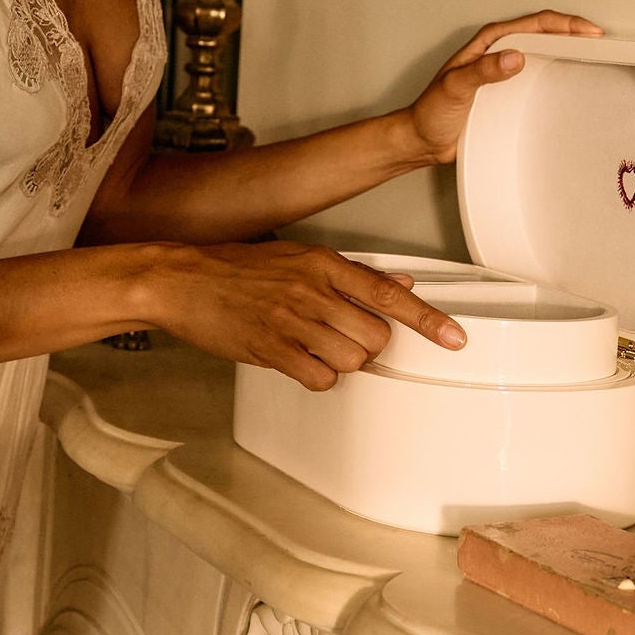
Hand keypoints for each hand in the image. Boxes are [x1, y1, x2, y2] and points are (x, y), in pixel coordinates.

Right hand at [143, 242, 468, 391]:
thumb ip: (350, 274)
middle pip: (375, 336)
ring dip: (343, 363)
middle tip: (344, 340)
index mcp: (323, 263)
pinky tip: (300, 362)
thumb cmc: (235, 268)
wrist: (181, 279)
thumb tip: (399, 284)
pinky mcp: (270, 347)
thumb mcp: (297, 257)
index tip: (453, 337)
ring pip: (351, 360)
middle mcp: (312, 290)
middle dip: (369, 347)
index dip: (427, 318)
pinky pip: (318, 377)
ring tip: (316, 349)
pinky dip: (318, 377)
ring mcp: (291, 320)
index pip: (387, 293)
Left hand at [402, 10, 603, 166]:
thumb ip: (483, 71)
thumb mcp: (455, 87)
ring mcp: (506, 71)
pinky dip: (559, 74)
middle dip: (575, 32)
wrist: (423, 139)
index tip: (589, 32)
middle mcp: (500, 52)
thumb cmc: (432, 111)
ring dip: (570, 51)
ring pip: (545, 53)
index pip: (535, 24)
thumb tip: (515, 57)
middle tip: (602, 42)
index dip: (565, 24)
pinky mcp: (509, 91)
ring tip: (596, 57)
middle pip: (546, 33)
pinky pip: (539, 75)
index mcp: (489, 42)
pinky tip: (572, 82)